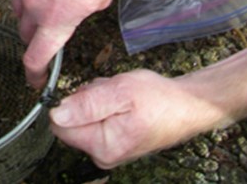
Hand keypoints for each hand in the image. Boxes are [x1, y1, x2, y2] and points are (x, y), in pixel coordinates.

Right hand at [6, 0, 129, 87]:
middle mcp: (34, 6)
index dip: (34, 74)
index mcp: (56, 21)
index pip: (36, 58)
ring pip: (18, 9)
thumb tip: (71, 17)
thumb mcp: (100, 0)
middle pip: (25, 34)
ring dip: (29, 10)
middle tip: (47, 27)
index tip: (35, 81)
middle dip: (35, 36)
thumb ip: (80, 16)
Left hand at [49, 70, 232, 168]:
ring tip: (122, 96)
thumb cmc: (161, 99)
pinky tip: (124, 102)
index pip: (60, 127)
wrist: (190, 105)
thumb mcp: (121, 92)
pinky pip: (98, 119)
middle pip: (72, 122)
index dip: (70, 104)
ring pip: (85, 118)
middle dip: (86, 101)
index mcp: (103, 146)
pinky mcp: (115, 142)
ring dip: (97, 101)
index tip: (93, 93)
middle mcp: (104, 155)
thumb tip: (56, 114)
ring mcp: (109, 150)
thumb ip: (87, 104)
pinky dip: (106, 105)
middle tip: (113, 93)